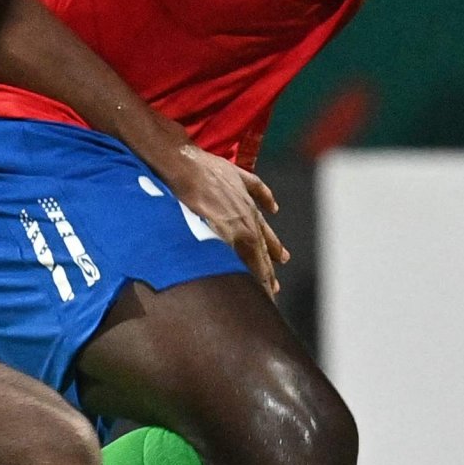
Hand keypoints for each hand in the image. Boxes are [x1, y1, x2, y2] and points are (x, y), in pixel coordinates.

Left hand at [158, 137, 289, 294]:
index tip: (267, 299)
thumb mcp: (201, 238)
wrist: (181, 164)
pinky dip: (266, 199)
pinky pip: (257, 189)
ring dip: (272, 243)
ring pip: (262, 224)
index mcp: (240, 234)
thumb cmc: (184, 204)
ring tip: (282, 257)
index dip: (262, 283)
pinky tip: (273, 208)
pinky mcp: (235, 177)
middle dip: (267, 271)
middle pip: (260, 249)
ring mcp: (243, 196)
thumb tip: (224, 278)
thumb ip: (217, 259)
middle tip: (274, 289)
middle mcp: (247, 216)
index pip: (256, 265)